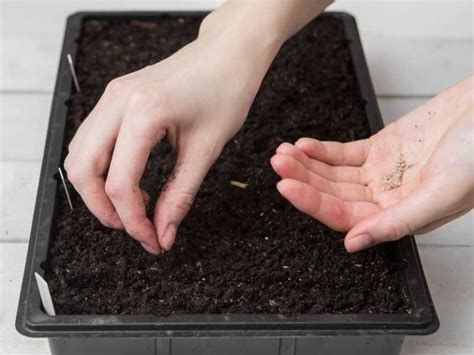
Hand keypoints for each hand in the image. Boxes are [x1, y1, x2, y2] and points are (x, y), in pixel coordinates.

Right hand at [64, 16, 281, 253]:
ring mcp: (111, 97)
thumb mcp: (207, 148)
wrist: (228, 54)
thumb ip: (181, 194)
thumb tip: (164, 232)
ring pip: (80, 156)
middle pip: (83, 171)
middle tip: (135, 229)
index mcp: (143, 112)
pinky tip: (130, 182)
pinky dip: (101, 169)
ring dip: (98, 190)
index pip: (120, 183)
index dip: (133, 221)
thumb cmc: (226, 90)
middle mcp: (117, 101)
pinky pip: (91, 140)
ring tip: (132, 209)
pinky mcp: (115, 98)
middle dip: (104, 210)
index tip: (152, 240)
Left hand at [271, 76, 473, 252]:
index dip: (312, 203)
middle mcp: (387, 198)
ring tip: (283, 152)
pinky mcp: (382, 148)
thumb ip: (398, 221)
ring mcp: (382, 173)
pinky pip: (344, 153)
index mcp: (401, 217)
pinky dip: (322, 150)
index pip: (345, 217)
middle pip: (333, 194)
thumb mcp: (443, 191)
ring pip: (334, 174)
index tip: (286, 187)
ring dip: (307, 163)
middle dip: (303, 179)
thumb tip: (353, 243)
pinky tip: (303, 145)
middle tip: (278, 164)